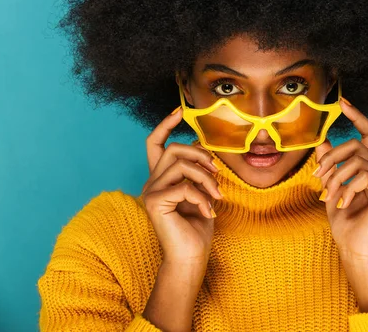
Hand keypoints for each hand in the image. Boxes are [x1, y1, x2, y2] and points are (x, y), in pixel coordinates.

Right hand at [141, 106, 223, 265]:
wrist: (191, 256)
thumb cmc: (198, 226)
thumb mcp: (203, 191)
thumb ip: (199, 171)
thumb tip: (203, 145)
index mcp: (162, 178)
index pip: (156, 144)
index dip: (166, 124)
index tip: (181, 110)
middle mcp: (152, 182)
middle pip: (173, 149)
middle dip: (200, 155)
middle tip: (217, 172)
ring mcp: (150, 191)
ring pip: (180, 165)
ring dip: (206, 178)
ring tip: (217, 196)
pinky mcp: (153, 202)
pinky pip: (183, 186)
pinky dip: (202, 197)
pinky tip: (209, 212)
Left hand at [314, 98, 367, 262]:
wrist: (355, 251)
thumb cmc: (345, 224)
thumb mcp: (331, 189)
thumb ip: (329, 166)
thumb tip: (322, 140)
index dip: (357, 116)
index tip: (342, 102)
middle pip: (355, 145)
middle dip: (331, 158)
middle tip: (318, 178)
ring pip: (357, 160)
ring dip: (335, 178)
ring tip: (329, 197)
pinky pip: (364, 175)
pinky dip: (348, 188)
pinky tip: (344, 203)